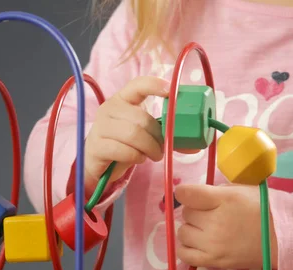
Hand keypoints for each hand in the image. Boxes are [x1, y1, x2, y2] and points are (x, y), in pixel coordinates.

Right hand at [84, 76, 167, 192]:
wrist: (98, 163)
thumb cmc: (123, 144)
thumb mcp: (145, 135)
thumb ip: (166, 137)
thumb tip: (195, 145)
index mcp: (122, 99)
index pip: (138, 84)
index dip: (154, 85)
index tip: (169, 91)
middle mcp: (109, 109)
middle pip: (141, 118)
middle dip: (157, 136)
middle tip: (162, 148)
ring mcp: (100, 127)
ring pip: (133, 135)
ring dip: (149, 148)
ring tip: (152, 155)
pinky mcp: (97, 146)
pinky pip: (123, 150)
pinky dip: (136, 157)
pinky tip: (137, 159)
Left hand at [174, 184, 277, 269]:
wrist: (283, 237)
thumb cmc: (262, 210)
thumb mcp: (239, 191)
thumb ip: (213, 191)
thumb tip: (190, 195)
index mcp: (224, 200)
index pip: (186, 194)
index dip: (185, 193)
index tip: (189, 195)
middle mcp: (216, 222)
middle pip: (186, 213)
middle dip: (195, 211)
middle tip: (210, 214)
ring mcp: (213, 244)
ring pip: (183, 232)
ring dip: (191, 229)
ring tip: (206, 229)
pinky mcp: (213, 261)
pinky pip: (184, 254)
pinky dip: (186, 248)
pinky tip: (197, 243)